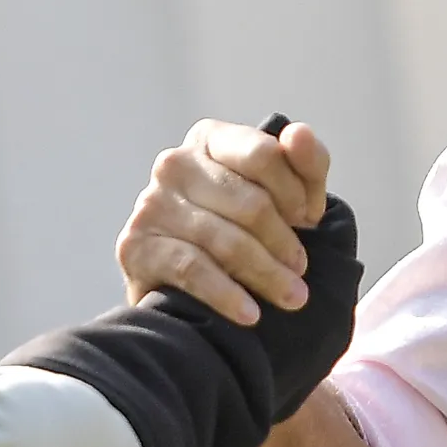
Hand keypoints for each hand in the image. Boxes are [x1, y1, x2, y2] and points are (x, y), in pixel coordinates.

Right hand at [117, 119, 331, 324]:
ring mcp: (151, 203)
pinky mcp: (135, 245)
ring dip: (266, 274)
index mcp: (210, 139)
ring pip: (224, 240)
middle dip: (284, 242)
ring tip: (293, 297)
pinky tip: (250, 314)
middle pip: (249, 203)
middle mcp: (175, 163)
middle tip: (301, 270)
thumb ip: (305, 163)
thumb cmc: (246, 232)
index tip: (311, 221)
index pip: (263, 154)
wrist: (188, 289)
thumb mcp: (286, 195)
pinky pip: (192, 269)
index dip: (295, 192)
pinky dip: (226, 294)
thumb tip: (297, 133)